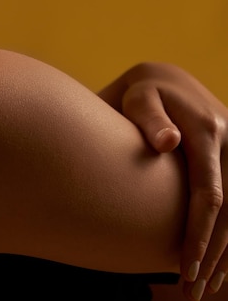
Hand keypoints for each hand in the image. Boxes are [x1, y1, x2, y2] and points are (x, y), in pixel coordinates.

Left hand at [98, 62, 227, 299]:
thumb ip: (149, 118)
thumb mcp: (139, 98)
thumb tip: (167, 142)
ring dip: (225, 250)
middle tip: (191, 290)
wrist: (163, 80)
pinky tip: (220, 263)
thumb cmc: (141, 93)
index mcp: (208, 130)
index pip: (209, 193)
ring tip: (204, 286)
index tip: (184, 266)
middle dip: (213, 252)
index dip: (199, 233)